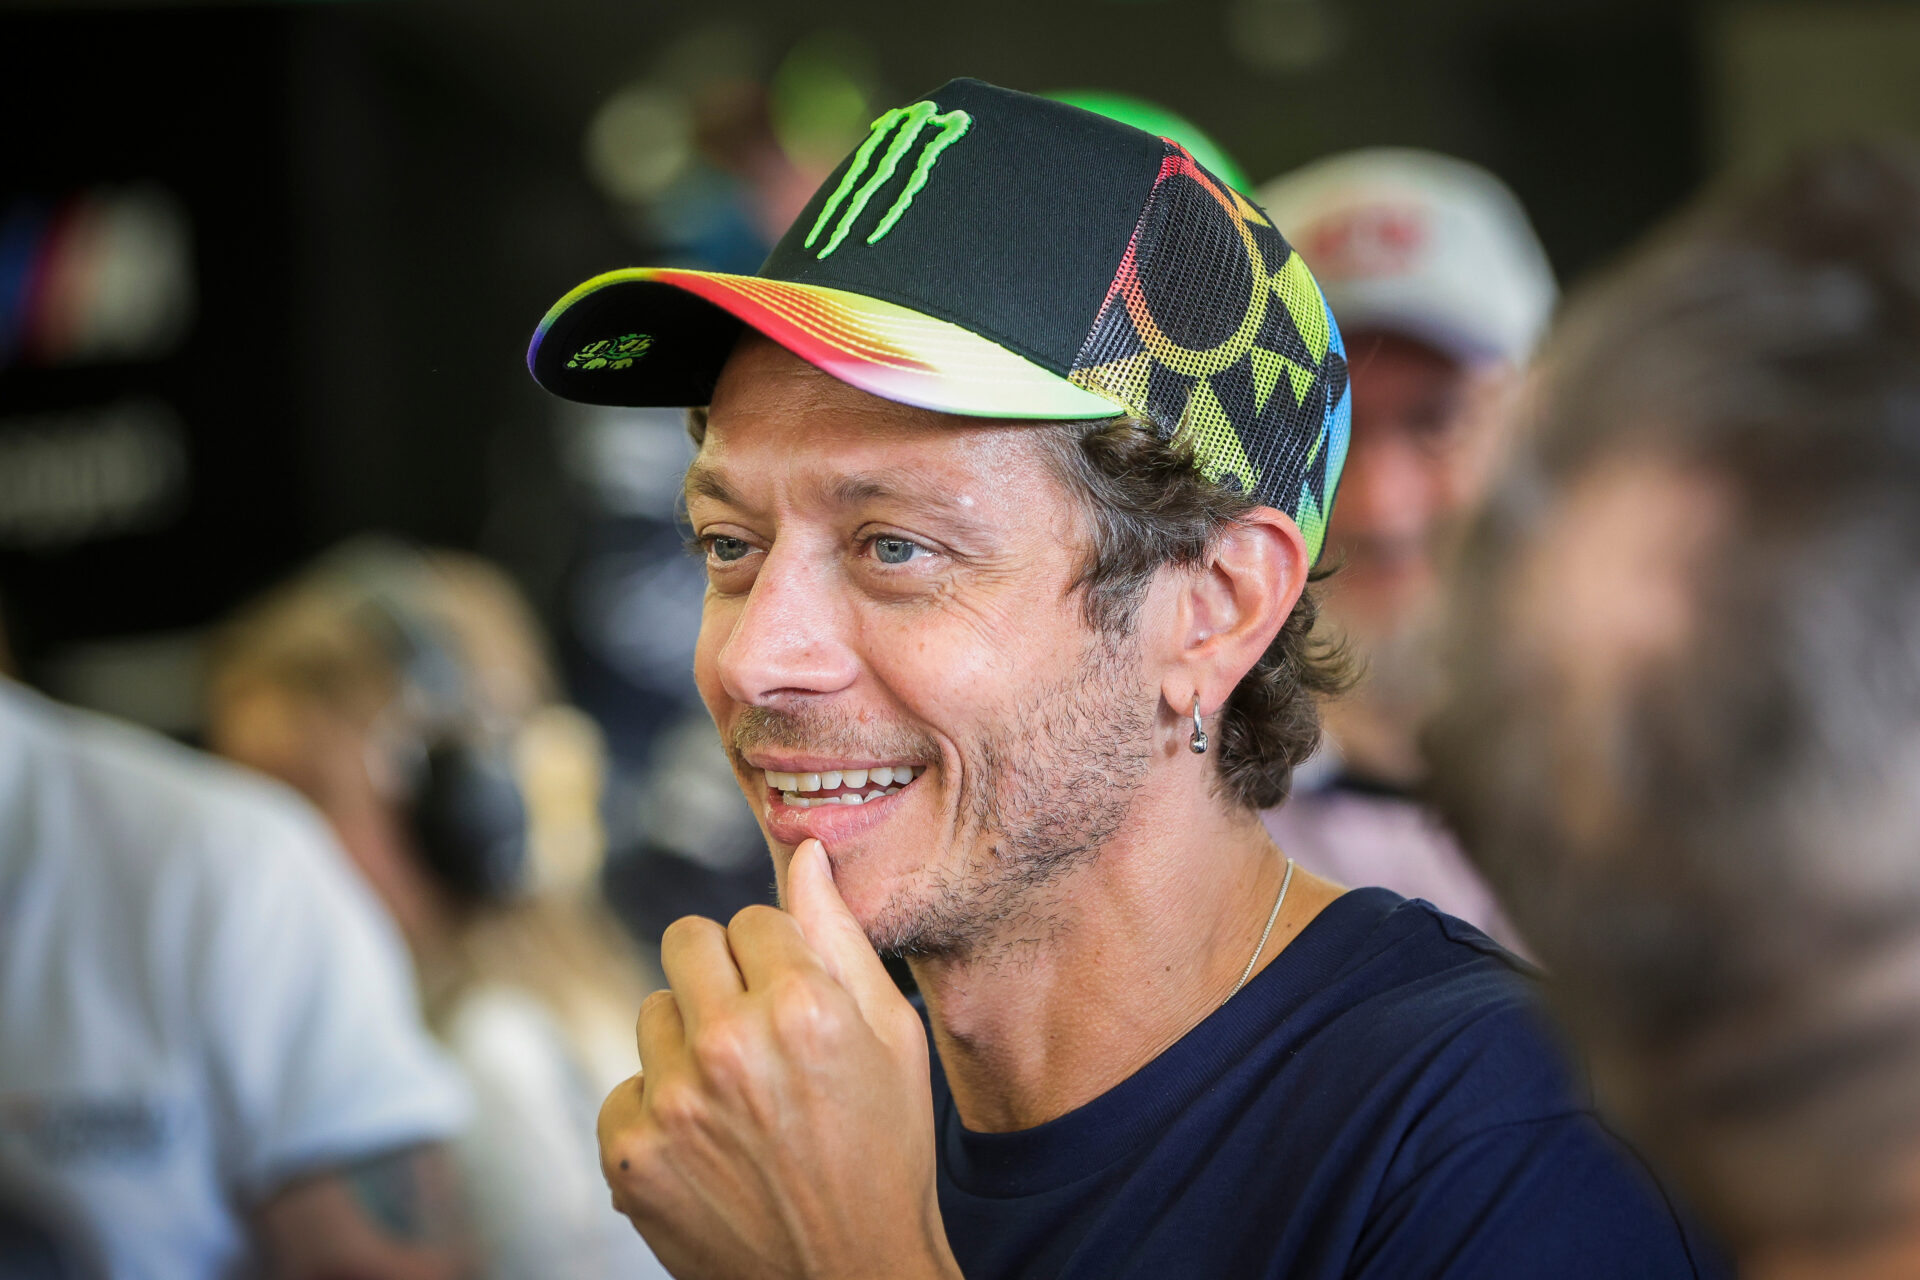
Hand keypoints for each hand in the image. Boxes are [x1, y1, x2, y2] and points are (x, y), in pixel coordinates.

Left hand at [598, 839, 960, 1279]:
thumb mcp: (892, 1038)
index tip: (793, 999)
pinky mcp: (631, 1155)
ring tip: (739, 1100)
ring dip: (688, 1043)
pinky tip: (707, 1146)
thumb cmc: (886, 1154)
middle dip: (719, 974)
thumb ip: (839, 937)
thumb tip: (804, 852)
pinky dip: (659, 1111)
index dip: (776, 956)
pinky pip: (625, 1088)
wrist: (850, 1278)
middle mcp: (729, 1045)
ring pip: (653, 1013)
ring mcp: (672, 1103)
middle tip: (755, 1032)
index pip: (751, 917)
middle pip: (685, 941)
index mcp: (801, 1005)